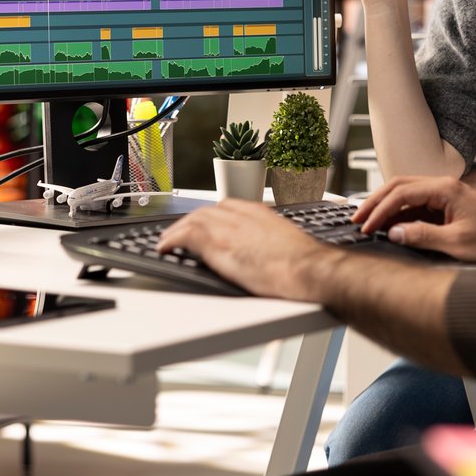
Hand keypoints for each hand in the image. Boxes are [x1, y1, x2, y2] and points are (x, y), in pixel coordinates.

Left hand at [156, 200, 342, 299]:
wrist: (309, 269)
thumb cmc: (305, 265)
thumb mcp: (287, 244)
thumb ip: (271, 242)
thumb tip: (268, 253)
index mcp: (260, 213)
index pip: (227, 206)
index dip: (212, 217)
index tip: (206, 225)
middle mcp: (242, 215)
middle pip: (208, 211)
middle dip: (192, 222)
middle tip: (181, 233)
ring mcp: (229, 227)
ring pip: (193, 220)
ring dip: (178, 230)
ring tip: (169, 241)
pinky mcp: (218, 243)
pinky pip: (185, 235)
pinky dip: (172, 239)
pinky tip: (166, 247)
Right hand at [353, 176, 475, 262]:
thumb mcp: (457, 243)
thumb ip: (423, 236)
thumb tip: (394, 233)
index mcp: (445, 189)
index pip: (402, 193)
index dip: (380, 210)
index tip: (366, 226)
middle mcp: (443, 187)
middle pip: (399, 186)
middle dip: (375, 202)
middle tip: (357, 219)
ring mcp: (444, 195)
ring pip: (406, 193)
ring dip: (386, 207)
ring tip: (368, 223)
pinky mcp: (446, 207)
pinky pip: (416, 205)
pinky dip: (399, 214)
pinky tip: (390, 227)